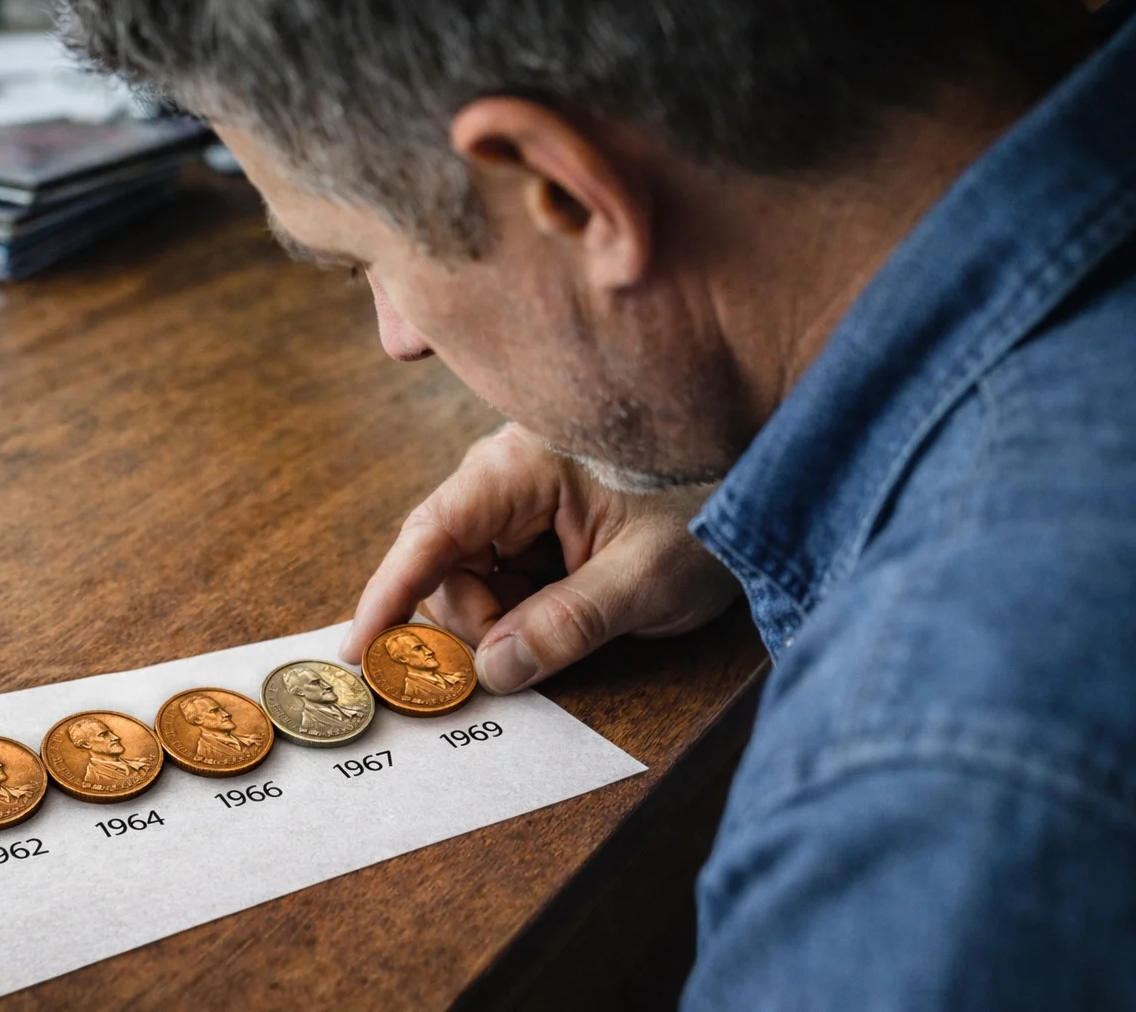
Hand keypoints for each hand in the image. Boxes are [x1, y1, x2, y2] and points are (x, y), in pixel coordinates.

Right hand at [338, 423, 739, 692]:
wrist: (779, 469)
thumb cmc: (717, 496)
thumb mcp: (647, 577)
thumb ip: (566, 626)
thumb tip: (494, 670)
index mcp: (522, 465)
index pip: (431, 532)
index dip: (387, 595)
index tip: (357, 651)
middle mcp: (510, 472)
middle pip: (447, 564)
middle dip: (474, 622)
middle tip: (524, 659)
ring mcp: (528, 494)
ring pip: (477, 574)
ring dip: (507, 617)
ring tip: (583, 618)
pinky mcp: (548, 516)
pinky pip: (511, 572)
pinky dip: (530, 605)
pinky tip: (581, 605)